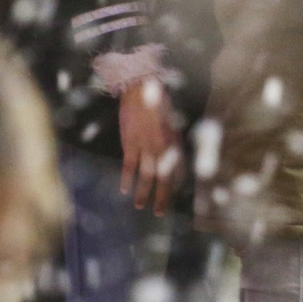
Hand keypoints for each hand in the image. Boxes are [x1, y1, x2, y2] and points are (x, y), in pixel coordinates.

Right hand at [120, 80, 181, 214]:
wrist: (141, 88)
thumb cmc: (157, 101)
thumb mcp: (171, 120)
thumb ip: (171, 139)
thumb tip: (173, 154)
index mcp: (174, 141)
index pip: (178, 170)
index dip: (176, 185)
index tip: (173, 195)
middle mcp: (163, 147)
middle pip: (164, 178)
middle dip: (162, 197)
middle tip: (160, 212)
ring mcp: (146, 146)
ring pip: (146, 176)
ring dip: (144, 193)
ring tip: (141, 206)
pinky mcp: (130, 143)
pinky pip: (129, 166)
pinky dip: (126, 178)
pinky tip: (124, 190)